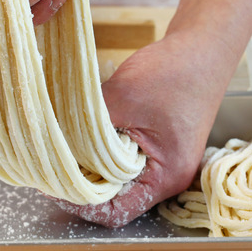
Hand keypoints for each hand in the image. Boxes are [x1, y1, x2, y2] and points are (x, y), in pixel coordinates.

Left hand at [54, 0, 251, 227]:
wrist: (207, 42)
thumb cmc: (176, 71)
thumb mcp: (122, 98)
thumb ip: (86, 126)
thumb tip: (49, 141)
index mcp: (162, 175)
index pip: (113, 208)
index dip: (77, 199)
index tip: (49, 181)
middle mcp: (161, 176)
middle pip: (110, 195)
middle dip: (76, 181)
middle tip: (44, 163)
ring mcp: (157, 161)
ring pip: (110, 175)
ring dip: (83, 162)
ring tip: (52, 147)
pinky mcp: (152, 143)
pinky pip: (115, 155)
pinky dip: (92, 147)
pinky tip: (70, 132)